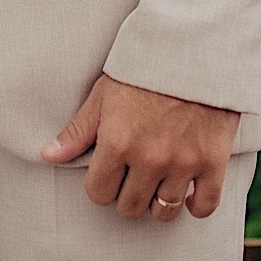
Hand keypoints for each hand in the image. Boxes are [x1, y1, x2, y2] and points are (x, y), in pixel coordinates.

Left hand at [41, 74, 239, 220]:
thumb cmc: (143, 68)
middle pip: (130, 208)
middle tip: (129, 177)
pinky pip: (205, 207)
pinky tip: (187, 192)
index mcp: (117, 141)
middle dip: (125, 196)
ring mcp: (183, 163)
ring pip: (164, 212)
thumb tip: (48, 156)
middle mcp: (149, 158)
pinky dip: (196, 205)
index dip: (99, 185)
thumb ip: (78, 130)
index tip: (106, 173)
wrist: (191, 47)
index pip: (98, 193)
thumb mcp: (103, 94)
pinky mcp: (212, 162)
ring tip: (155, 182)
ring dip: (157, 202)